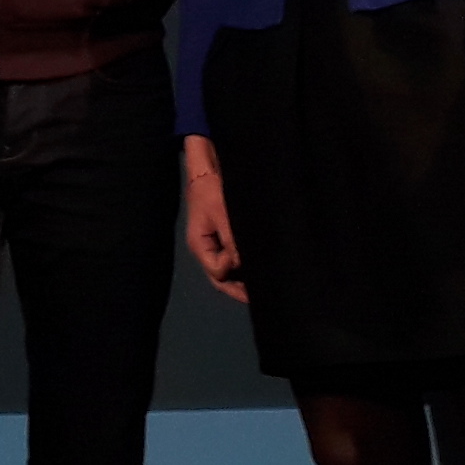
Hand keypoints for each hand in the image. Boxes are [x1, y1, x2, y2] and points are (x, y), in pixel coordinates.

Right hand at [182, 139, 247, 301]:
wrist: (210, 166)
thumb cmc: (213, 189)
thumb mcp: (222, 213)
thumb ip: (232, 241)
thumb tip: (242, 264)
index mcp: (200, 245)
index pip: (216, 271)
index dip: (231, 269)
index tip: (244, 258)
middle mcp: (207, 248)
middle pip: (221, 278)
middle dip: (239, 289)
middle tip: (261, 298)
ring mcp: (216, 243)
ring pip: (228, 272)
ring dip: (243, 280)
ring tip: (264, 288)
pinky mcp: (226, 236)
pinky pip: (234, 258)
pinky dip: (245, 267)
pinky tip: (259, 270)